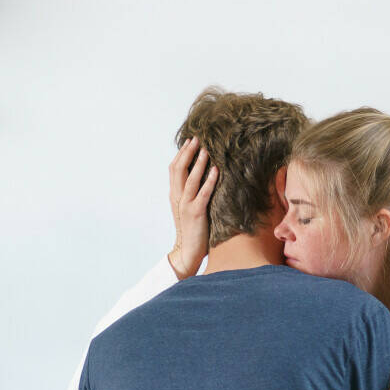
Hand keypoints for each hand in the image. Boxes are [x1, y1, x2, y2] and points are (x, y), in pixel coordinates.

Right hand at [168, 137, 217, 278]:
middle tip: (197, 138)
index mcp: (174, 194)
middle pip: (178, 169)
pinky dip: (209, 180)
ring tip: (206, 149)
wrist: (187, 251)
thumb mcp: (188, 207)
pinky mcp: (195, 213)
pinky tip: (215, 170)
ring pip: (189, 178)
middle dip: (188, 152)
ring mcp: (185, 205)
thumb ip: (191, 192)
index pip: (174, 168)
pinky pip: (202, 193)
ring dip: (198, 162)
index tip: (190, 140)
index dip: (182, 153)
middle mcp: (177, 197)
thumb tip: (201, 176)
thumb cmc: (192, 229)